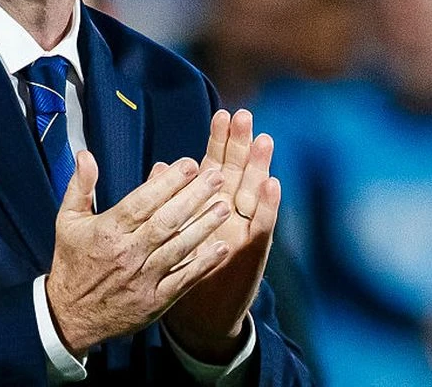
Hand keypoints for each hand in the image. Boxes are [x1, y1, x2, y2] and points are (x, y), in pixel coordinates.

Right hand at [45, 150, 232, 355]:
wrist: (70, 315)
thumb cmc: (72, 263)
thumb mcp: (67, 220)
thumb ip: (80, 186)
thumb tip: (85, 155)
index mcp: (107, 231)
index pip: (141, 202)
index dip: (167, 182)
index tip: (188, 164)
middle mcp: (127, 253)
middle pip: (165, 221)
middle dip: (193, 197)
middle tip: (216, 177)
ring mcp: (142, 278)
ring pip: (178, 248)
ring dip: (204, 226)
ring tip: (224, 206)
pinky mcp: (154, 301)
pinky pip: (183, 279)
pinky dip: (203, 264)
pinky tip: (221, 248)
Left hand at [162, 109, 279, 361]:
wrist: (200, 316)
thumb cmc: (183, 269)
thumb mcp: (171, 231)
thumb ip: (166, 198)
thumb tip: (159, 166)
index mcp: (207, 205)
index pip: (214, 165)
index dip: (219, 141)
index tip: (222, 114)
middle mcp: (229, 213)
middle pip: (237, 172)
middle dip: (240, 144)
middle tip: (244, 115)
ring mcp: (243, 231)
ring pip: (252, 192)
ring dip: (258, 166)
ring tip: (263, 139)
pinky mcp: (252, 252)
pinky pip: (261, 225)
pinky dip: (267, 204)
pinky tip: (272, 183)